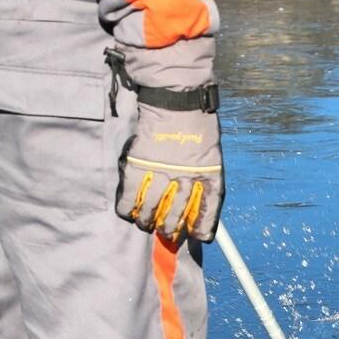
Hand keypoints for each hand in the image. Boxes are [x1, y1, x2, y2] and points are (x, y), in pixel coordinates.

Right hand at [116, 103, 223, 242]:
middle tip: (166, 232)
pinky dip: (126, 209)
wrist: (178, 102)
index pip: (206, 213)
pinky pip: (128, 198)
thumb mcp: (213, 156)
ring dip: (146, 222)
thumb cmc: (199, 128)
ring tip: (146, 224)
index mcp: (208, 178)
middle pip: (175, 217)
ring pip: (149, 212)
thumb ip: (206, 181)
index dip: (201, 228)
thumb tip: (196, 208)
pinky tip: (128, 212)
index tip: (197, 236)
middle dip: (169, 230)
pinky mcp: (138, 166)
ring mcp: (160, 174)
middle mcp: (185, 180)